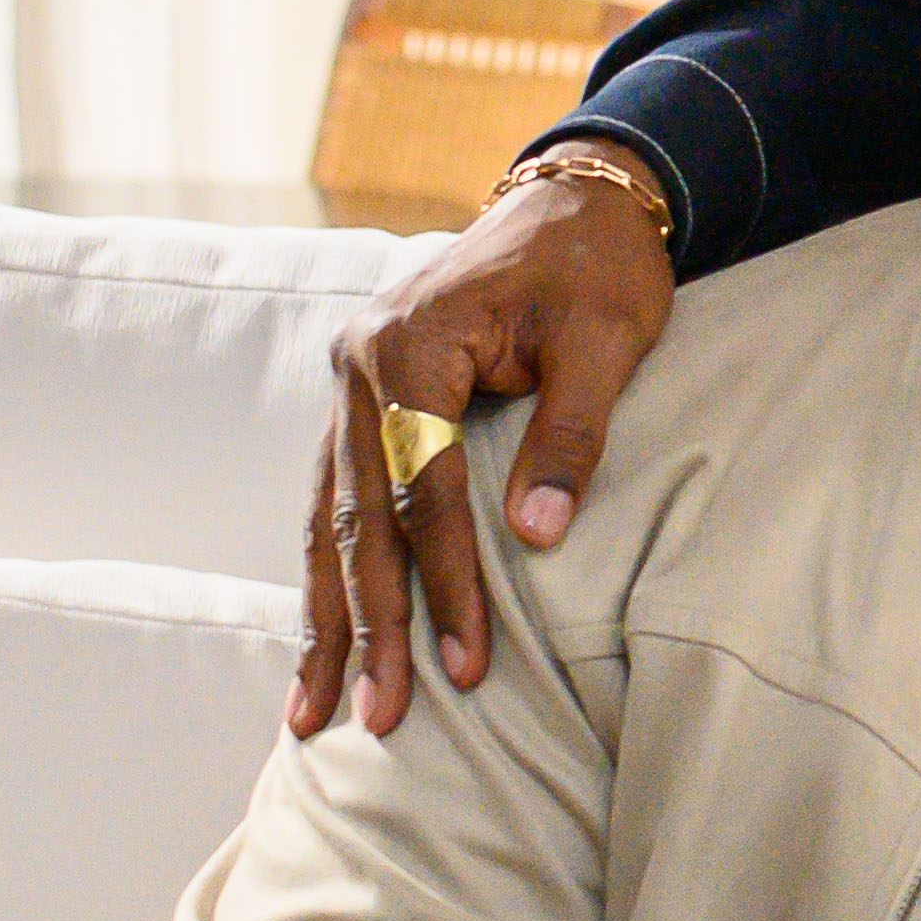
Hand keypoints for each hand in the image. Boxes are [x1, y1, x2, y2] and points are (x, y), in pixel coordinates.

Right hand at [295, 160, 677, 735]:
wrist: (571, 200)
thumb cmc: (596, 267)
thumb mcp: (606, 339)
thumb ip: (571, 433)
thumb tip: (540, 537)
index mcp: (409, 345)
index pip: (425, 491)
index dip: (446, 584)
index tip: (470, 669)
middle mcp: (357, 367)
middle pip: (358, 519)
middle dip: (369, 626)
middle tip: (378, 719)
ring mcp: (349, 386)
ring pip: (328, 521)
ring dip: (328, 617)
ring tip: (315, 713)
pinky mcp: (362, 403)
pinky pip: (334, 501)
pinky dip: (331, 572)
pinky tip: (323, 636)